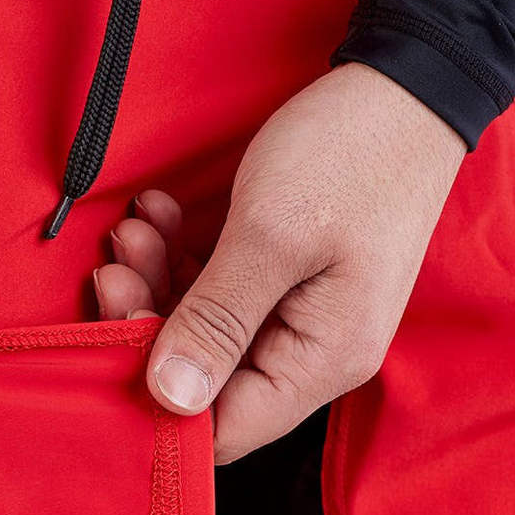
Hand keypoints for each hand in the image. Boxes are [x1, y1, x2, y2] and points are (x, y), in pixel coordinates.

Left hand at [94, 63, 465, 462]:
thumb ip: (217, 322)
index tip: (113, 337)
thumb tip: (171, 398)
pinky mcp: (279, 286)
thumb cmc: (349, 153)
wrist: (401, 86)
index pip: (225, 428)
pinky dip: (180, 260)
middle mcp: (309, 354)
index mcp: (321, 361)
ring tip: (132, 231)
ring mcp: (294, 320)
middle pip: (204, 379)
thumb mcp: (271, 237)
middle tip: (113, 269)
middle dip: (147, 324)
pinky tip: (159, 219)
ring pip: (201, 333)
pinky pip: (215, 295)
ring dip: (157, 283)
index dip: (159, 402)